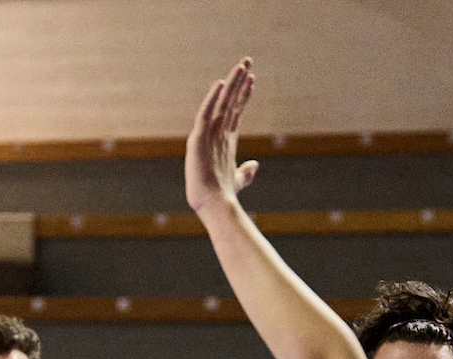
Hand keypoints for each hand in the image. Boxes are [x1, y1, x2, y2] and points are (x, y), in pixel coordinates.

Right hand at [186, 57, 261, 217]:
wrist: (215, 204)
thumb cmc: (224, 194)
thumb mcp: (238, 180)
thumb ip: (245, 172)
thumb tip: (254, 165)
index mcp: (224, 139)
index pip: (235, 110)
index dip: (243, 94)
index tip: (252, 78)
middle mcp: (215, 132)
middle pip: (229, 100)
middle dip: (238, 80)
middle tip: (247, 60)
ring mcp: (206, 134)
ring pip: (220, 103)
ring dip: (230, 83)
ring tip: (241, 66)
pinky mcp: (198, 140)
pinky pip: (205, 114)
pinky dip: (211, 99)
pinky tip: (219, 84)